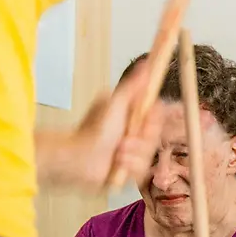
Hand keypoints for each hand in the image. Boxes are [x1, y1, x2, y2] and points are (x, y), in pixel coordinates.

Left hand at [38, 80, 160, 190]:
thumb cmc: (92, 131)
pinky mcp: (127, 172)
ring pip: (149, 155)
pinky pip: (141, 171)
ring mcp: (131, 154)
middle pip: (155, 138)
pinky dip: (129, 168)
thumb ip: (132, 86)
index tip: (144, 121)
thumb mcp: (115, 103)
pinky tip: (117, 165)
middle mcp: (133, 135)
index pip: (157, 117)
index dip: (153, 121)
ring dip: (133, 155)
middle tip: (124, 139)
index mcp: (132, 117)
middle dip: (141, 141)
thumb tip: (145, 64)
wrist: (77, 158)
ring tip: (117, 153)